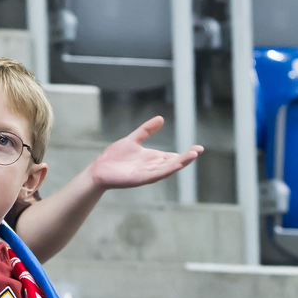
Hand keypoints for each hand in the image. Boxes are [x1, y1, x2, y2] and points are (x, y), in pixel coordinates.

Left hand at [88, 116, 202, 189]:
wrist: (99, 170)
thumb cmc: (115, 157)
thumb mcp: (133, 139)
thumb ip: (146, 130)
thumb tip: (161, 118)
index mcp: (153, 158)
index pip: (173, 156)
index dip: (186, 153)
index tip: (198, 148)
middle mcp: (152, 167)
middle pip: (173, 162)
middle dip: (187, 157)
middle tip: (198, 150)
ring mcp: (147, 174)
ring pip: (167, 169)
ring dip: (180, 163)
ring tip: (192, 156)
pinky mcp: (139, 179)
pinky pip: (156, 175)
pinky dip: (166, 170)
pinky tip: (176, 165)